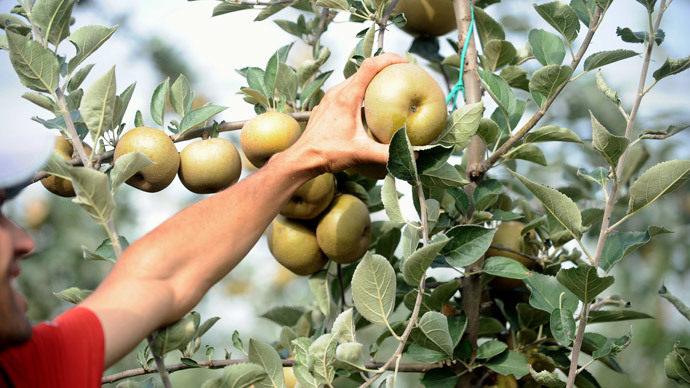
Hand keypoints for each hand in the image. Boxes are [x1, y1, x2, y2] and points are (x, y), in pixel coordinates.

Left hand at [295, 53, 406, 172]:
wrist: (302, 158)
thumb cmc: (328, 153)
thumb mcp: (361, 153)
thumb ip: (387, 153)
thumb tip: (414, 156)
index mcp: (347, 97)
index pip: (370, 67)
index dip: (388, 59)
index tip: (404, 61)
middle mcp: (337, 92)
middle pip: (363, 70)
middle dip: (383, 67)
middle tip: (401, 73)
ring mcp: (330, 98)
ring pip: (354, 81)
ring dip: (371, 80)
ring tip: (387, 87)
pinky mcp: (327, 106)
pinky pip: (346, 91)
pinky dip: (360, 91)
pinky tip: (368, 106)